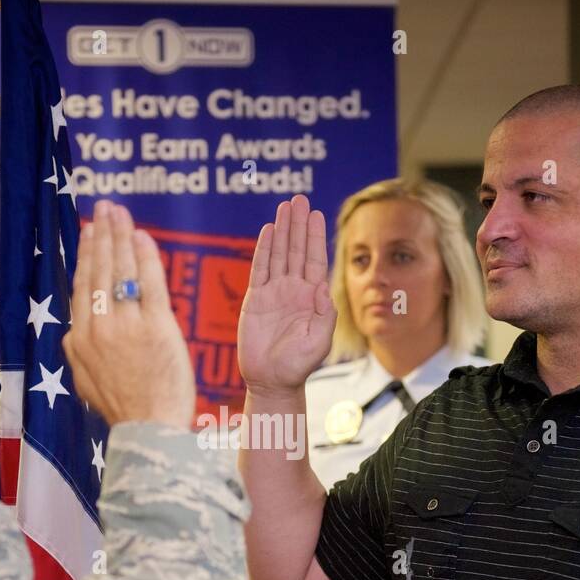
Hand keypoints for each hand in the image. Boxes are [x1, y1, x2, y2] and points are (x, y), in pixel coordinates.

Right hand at [63, 200, 195, 430]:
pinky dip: (145, 256)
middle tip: (105, 209)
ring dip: (120, 236)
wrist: (149, 429)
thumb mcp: (85, 383)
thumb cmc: (123, 411)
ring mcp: (126, 324)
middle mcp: (98, 327)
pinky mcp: (156, 326)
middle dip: (102, 234)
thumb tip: (73, 334)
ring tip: (120, 213)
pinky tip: (142, 236)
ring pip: (121, 270)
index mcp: (78, 339)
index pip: (82, 285)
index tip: (89, 232)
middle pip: (99, 270)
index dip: (86, 254)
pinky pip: (149, 282)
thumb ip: (79, 354)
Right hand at [237, 194, 335, 398]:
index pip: (315, 259)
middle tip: (298, 199)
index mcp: (312, 297)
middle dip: (298, 224)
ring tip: (284, 207)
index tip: (314, 213)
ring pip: (279, 254)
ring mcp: (274, 293)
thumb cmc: (299, 365)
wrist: (273, 380)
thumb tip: (322, 287)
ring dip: (282, 230)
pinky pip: (260, 269)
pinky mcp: (256, 300)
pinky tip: (268, 231)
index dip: (314, 235)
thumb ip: (323, 315)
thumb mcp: (319, 341)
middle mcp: (294, 290)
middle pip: (297, 250)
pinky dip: (264, 250)